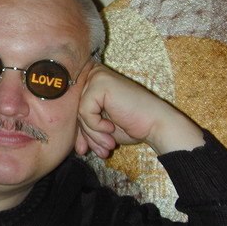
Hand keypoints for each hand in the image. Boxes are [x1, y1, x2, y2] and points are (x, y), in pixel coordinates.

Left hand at [75, 64, 204, 157]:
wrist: (155, 125)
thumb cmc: (132, 125)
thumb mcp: (101, 128)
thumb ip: (84, 127)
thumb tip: (71, 143)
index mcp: (91, 83)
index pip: (74, 109)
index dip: (79, 132)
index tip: (84, 150)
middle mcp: (92, 75)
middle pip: (75, 111)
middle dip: (86, 135)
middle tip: (100, 151)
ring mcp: (96, 76)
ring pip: (80, 112)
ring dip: (93, 134)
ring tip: (108, 145)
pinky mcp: (100, 82)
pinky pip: (85, 111)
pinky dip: (96, 125)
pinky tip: (111, 127)